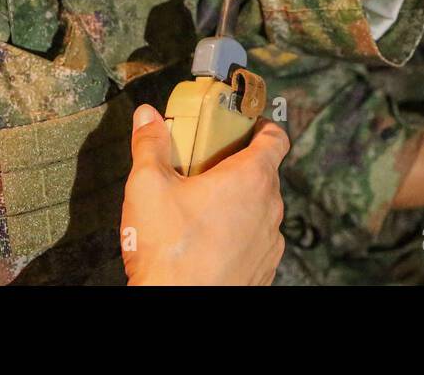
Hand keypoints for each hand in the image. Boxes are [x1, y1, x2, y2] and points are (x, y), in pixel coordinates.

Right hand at [120, 104, 288, 285]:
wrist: (178, 306)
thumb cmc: (169, 251)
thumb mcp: (148, 186)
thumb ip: (150, 144)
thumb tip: (147, 117)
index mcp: (251, 178)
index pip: (276, 137)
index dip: (261, 125)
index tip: (243, 125)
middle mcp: (270, 208)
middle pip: (264, 172)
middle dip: (237, 165)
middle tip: (204, 166)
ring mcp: (270, 242)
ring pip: (259, 208)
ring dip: (238, 202)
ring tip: (201, 207)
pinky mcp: (264, 269)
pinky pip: (256, 240)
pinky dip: (238, 234)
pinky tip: (208, 240)